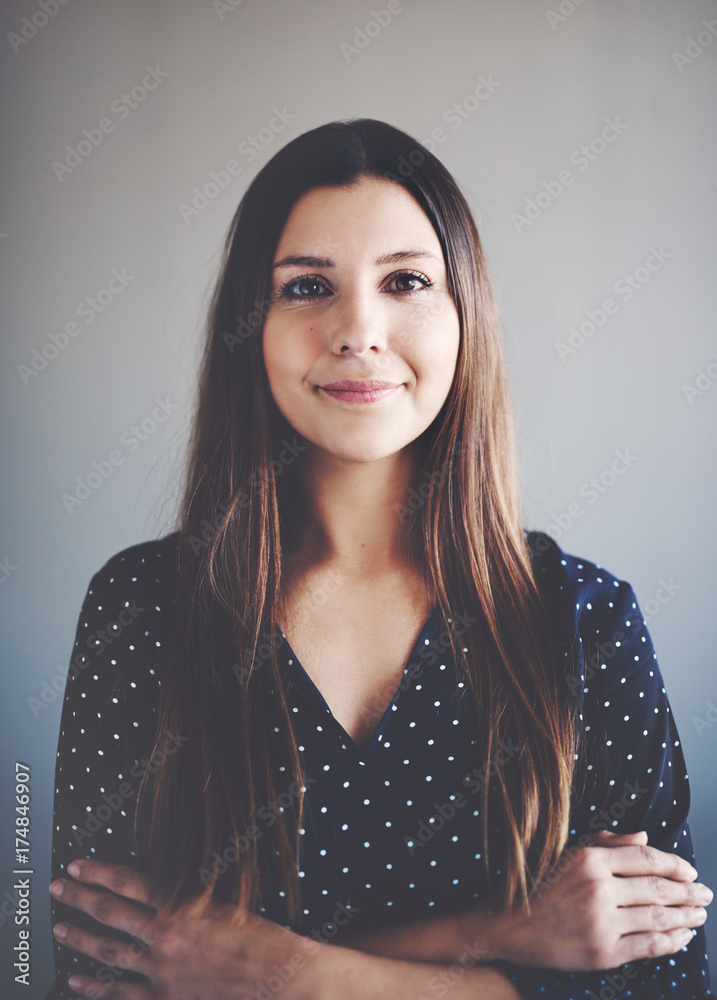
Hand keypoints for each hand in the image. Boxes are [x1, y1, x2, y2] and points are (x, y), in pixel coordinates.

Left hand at [49, 858, 325, 998]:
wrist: (283, 981)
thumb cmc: (263, 938)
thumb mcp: (225, 901)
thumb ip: (188, 895)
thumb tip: (159, 885)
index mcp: (181, 905)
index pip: (127, 882)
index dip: (98, 872)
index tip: (78, 864)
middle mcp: (165, 937)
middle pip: (109, 915)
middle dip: (79, 900)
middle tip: (57, 888)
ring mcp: (161, 973)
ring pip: (109, 954)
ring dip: (80, 940)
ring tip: (59, 930)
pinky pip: (121, 994)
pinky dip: (96, 988)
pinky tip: (78, 981)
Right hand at [486, 830, 711, 970]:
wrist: (508, 925)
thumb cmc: (539, 885)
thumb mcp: (568, 854)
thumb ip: (606, 843)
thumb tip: (643, 837)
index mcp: (590, 860)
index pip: (644, 858)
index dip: (674, 864)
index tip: (690, 870)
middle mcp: (598, 889)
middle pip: (656, 888)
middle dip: (687, 892)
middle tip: (705, 894)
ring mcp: (601, 923)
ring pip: (657, 918)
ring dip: (685, 916)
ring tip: (699, 915)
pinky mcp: (602, 953)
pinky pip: (647, 946)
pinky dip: (671, 942)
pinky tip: (682, 937)